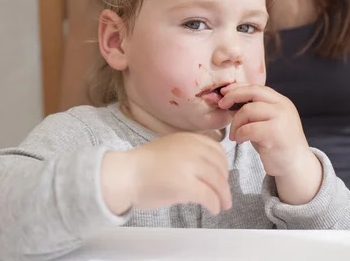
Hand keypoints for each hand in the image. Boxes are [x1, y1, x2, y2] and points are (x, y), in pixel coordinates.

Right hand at [102, 132, 231, 215]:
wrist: (124, 174)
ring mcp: (189, 167)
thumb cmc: (142, 165)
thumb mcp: (170, 148)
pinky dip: (214, 204)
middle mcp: (191, 149)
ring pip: (217, 182)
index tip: (223, 176)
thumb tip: (207, 168)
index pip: (217, 150)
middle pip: (220, 167)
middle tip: (225, 194)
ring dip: (223, 195)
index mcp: (188, 139)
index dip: (223, 165)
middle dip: (225, 183)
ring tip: (223, 204)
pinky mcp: (186, 186)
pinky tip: (213, 209)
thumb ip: (188, 152)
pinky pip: (209, 196)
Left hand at [218, 83, 322, 204]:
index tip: (223, 93)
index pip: (256, 87)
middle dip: (233, 96)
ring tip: (234, 134)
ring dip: (235, 123)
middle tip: (221, 105)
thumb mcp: (265, 122)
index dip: (238, 87)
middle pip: (252, 92)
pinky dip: (239, 134)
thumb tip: (226, 100)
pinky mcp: (275, 134)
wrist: (295, 165)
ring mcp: (281, 119)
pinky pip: (248, 129)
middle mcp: (283, 106)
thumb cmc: (275, 143)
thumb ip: (251, 110)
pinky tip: (240, 141)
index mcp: (281, 101)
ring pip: (248, 110)